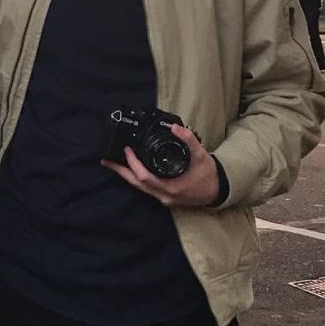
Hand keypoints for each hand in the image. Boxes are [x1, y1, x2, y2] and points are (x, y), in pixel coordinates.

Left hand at [102, 124, 219, 207]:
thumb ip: (189, 140)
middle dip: (120, 171)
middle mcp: (164, 195)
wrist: (218, 191)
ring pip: (139, 187)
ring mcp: (163, 198)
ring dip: (126, 175)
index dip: (133, 163)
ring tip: (114, 164)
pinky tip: (131, 170)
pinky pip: (145, 188)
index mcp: (171, 187)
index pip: (144, 177)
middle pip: (136, 184)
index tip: (127, 150)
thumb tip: (176, 128)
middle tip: (106, 160)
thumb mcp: (201, 155)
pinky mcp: (164, 197)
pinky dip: (136, 178)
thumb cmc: (208, 175)